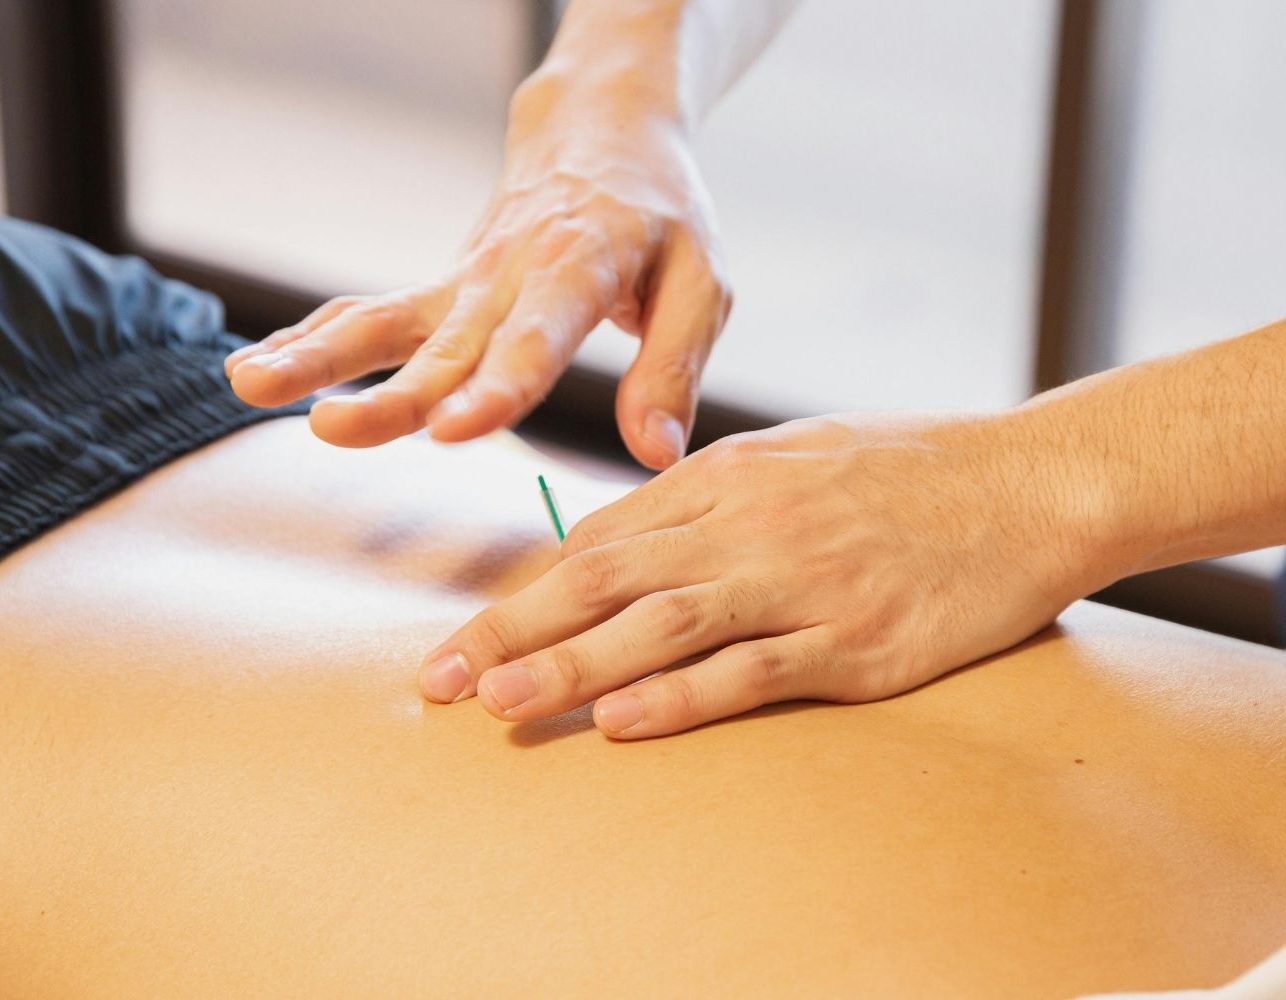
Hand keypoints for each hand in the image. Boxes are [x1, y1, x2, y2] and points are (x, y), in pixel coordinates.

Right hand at [224, 69, 731, 469]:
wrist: (603, 133)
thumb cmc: (662, 217)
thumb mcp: (701, 282)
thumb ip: (673, 369)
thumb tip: (656, 455)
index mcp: (580, 269)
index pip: (536, 337)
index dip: (497, 385)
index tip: (455, 429)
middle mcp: (509, 276)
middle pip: (445, 343)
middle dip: (391, 392)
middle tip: (334, 428)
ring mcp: (464, 282)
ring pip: (383, 320)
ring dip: (317, 356)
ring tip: (249, 385)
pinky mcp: (441, 290)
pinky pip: (370, 314)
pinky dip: (313, 338)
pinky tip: (255, 369)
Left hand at [417, 410, 1118, 737]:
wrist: (1030, 482)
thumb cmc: (913, 466)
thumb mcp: (801, 452)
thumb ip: (715, 490)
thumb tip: (627, 538)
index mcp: (734, 473)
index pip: (605, 536)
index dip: (528, 588)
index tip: (472, 634)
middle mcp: (756, 522)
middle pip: (610, 578)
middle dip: (516, 629)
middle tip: (442, 679)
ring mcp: (807, 582)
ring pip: (666, 624)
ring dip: (575, 667)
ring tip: (501, 705)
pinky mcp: (858, 640)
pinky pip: (755, 670)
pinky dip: (685, 695)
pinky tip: (625, 721)